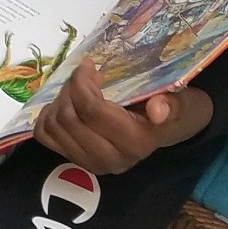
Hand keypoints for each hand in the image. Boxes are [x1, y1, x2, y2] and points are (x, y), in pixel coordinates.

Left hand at [33, 61, 213, 175]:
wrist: (167, 130)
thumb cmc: (174, 110)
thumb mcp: (182, 103)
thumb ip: (173, 105)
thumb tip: (157, 110)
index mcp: (136, 142)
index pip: (92, 110)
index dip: (83, 82)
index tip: (89, 65)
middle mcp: (111, 159)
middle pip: (69, 118)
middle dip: (71, 89)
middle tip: (84, 75)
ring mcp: (90, 164)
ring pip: (54, 125)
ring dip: (60, 99)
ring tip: (77, 88)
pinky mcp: (74, 161)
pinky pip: (44, 136)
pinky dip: (47, 115)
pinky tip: (66, 104)